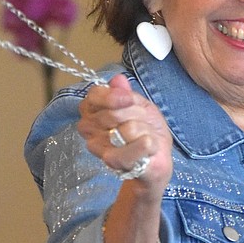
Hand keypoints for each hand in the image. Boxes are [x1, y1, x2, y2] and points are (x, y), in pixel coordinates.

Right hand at [78, 73, 172, 192]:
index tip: (130, 99)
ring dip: (146, 130)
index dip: (114, 96)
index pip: (94, 95)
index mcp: (91, 111)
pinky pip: (135, 147)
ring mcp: (99, 147)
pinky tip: (151, 147)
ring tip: (147, 137)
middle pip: (114, 112)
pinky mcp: (114, 163)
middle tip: (144, 122)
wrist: (155, 158)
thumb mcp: (138, 105)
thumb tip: (118, 79)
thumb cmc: (144, 130)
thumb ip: (125, 93)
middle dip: (137, 114)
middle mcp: (89, 129)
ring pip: (128, 129)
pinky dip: (150, 144)